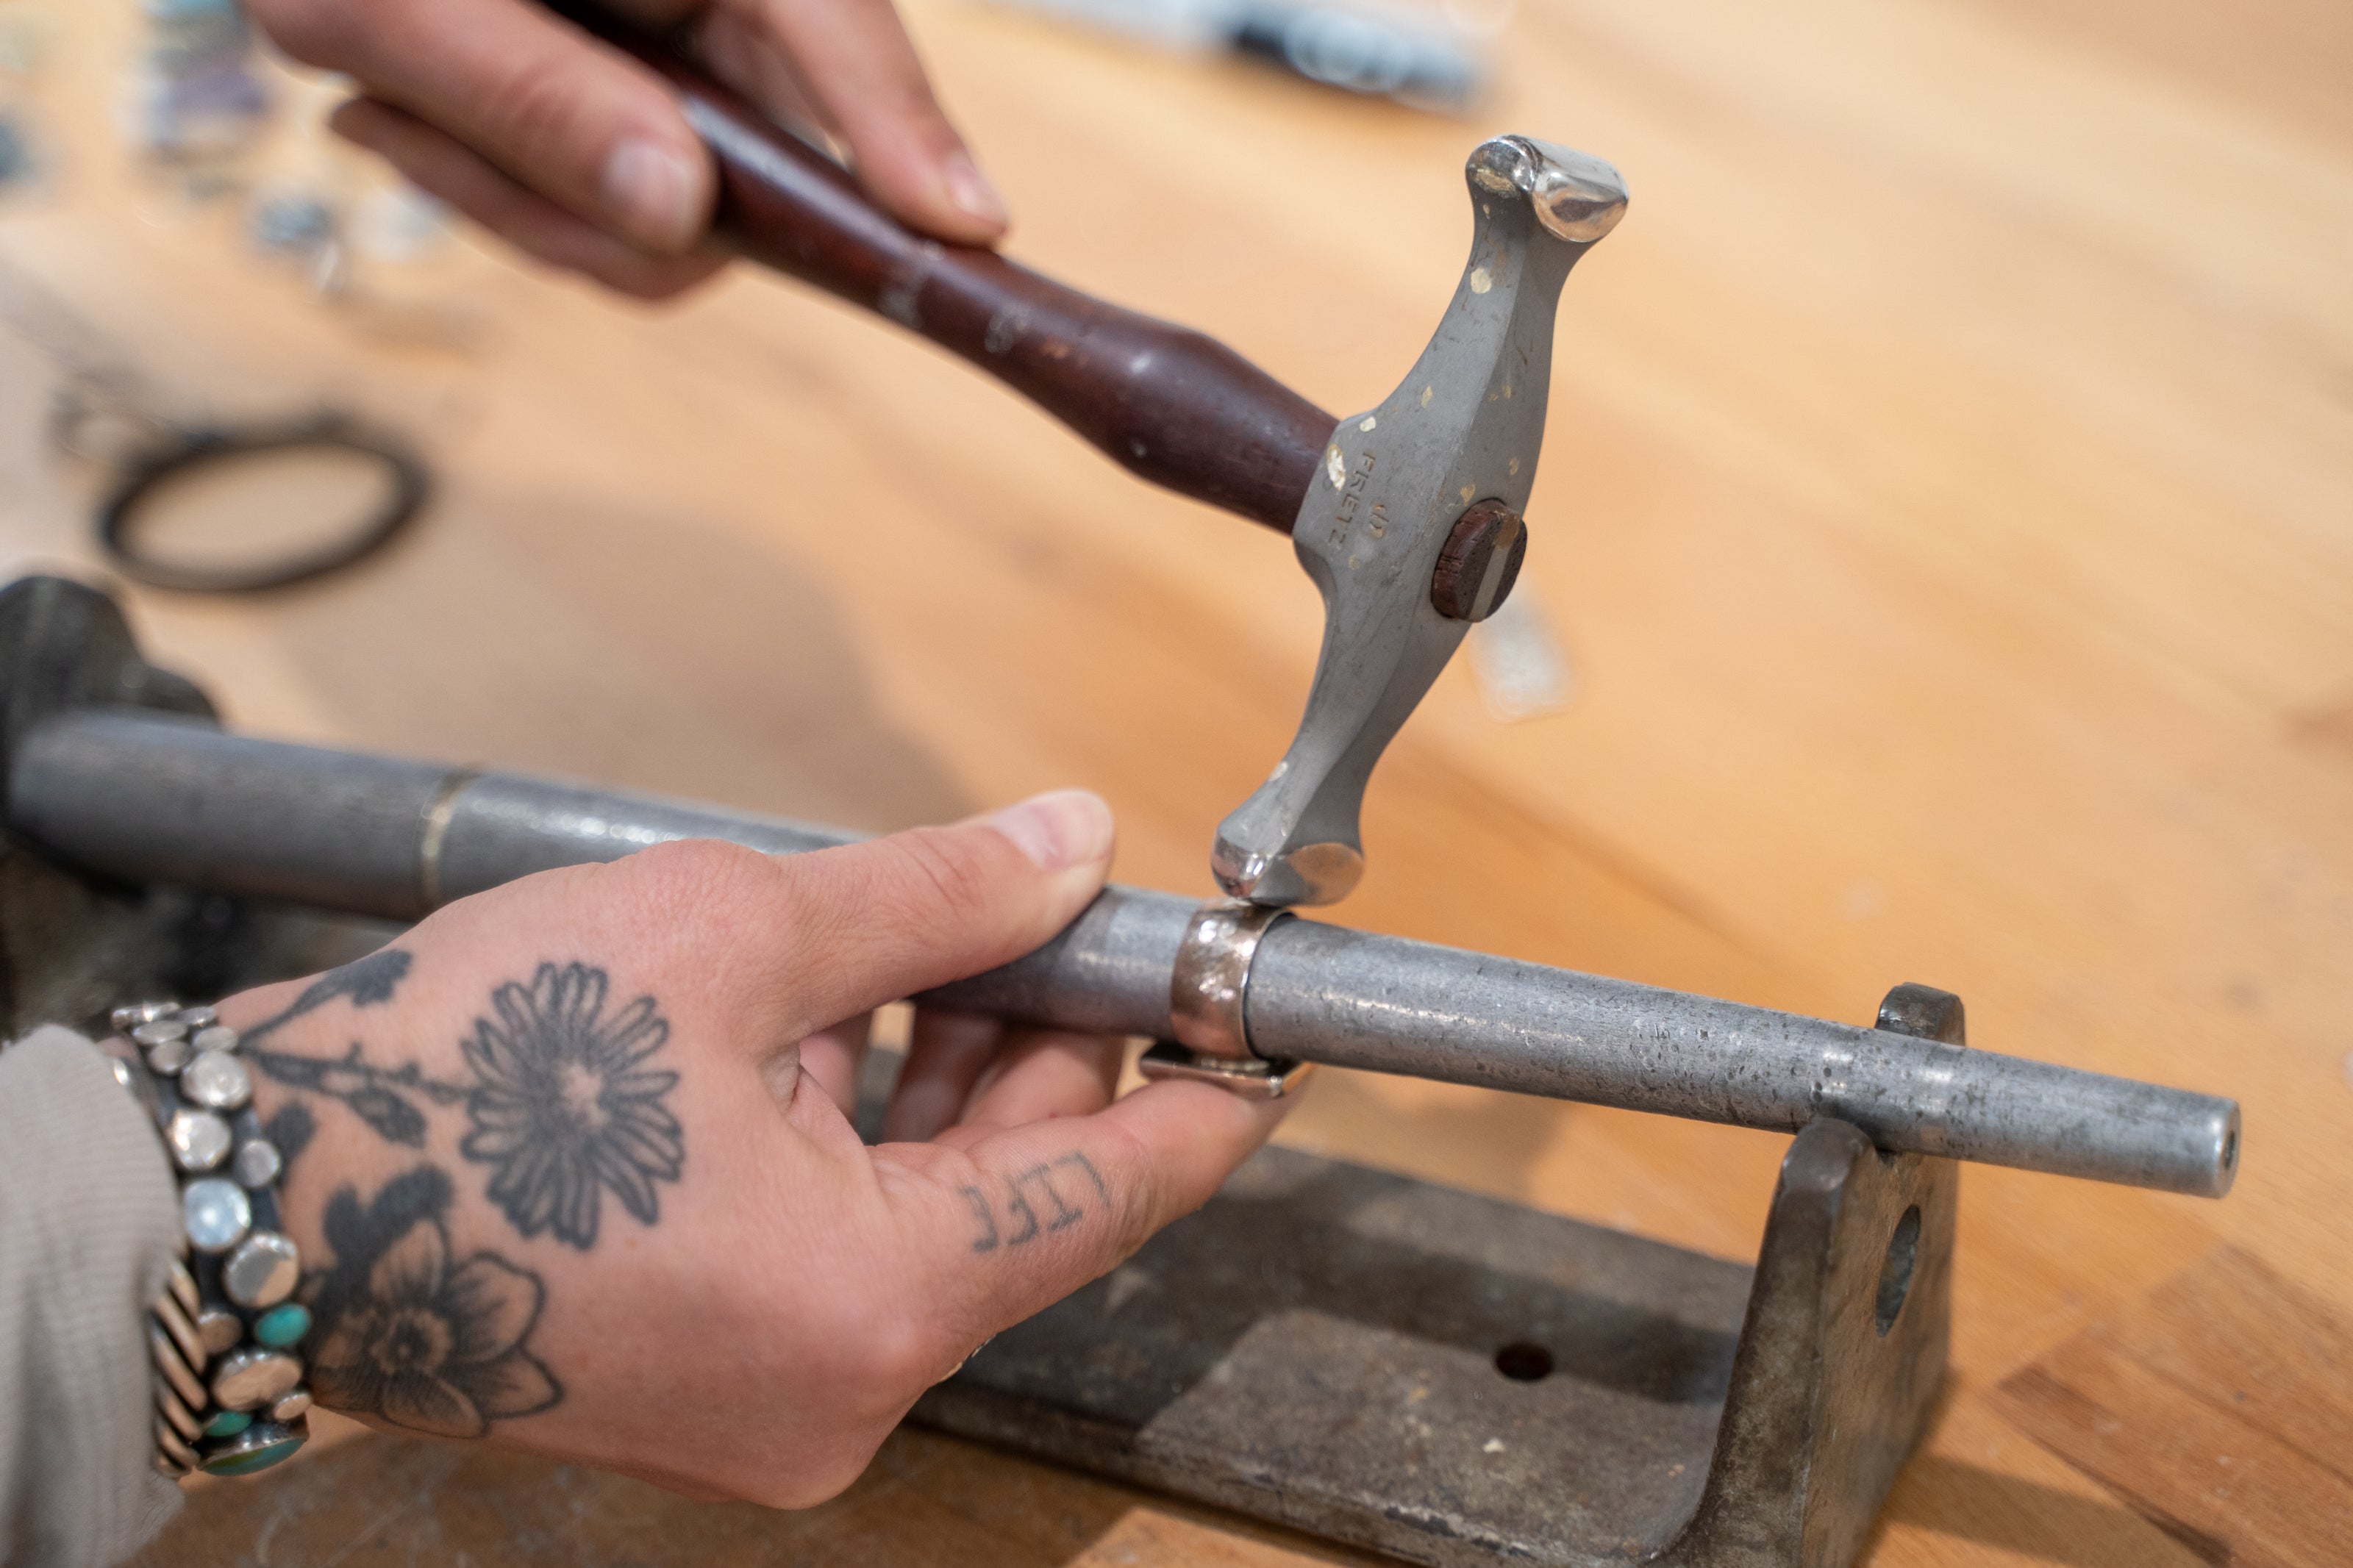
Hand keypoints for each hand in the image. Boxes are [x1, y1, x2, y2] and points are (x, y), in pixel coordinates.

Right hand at [219, 791, 1291, 1503]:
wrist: (251, 1185)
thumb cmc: (462, 1072)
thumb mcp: (735, 934)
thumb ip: (936, 895)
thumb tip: (1066, 842)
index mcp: (872, 1304)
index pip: (1117, 1191)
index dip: (1204, 1090)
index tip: (1255, 1026)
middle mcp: (839, 1390)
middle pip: (1023, 1200)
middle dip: (1045, 1044)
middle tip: (1044, 914)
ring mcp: (772, 1403)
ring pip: (931, 1220)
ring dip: (944, 1078)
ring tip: (917, 943)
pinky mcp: (711, 1380)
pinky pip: (841, 1252)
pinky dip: (859, 1138)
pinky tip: (829, 1023)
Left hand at [244, 0, 1009, 297]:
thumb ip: (534, 96)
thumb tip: (679, 212)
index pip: (837, 27)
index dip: (900, 136)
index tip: (964, 229)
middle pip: (771, 149)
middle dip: (622, 211)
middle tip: (444, 150)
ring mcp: (683, 47)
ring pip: (692, 209)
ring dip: (540, 208)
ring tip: (395, 115)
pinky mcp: (646, 95)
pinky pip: (631, 206)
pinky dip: (525, 199)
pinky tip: (419, 124)